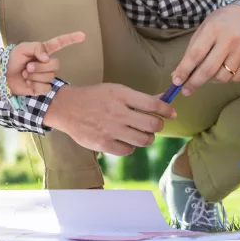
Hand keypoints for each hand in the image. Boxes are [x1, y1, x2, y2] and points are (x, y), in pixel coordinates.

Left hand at [6, 32, 84, 95]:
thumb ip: (37, 48)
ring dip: (35, 77)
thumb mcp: (23, 48)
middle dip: (40, 67)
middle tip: (27, 67)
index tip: (83, 35)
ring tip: (25, 74)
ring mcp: (46, 76)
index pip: (60, 43)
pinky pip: (46, 88)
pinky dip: (35, 86)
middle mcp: (47, 63)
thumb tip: (47, 58)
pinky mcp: (42, 88)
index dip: (72, 38)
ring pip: (50, 77)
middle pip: (56, 64)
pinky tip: (27, 83)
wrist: (2, 76)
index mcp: (44, 51)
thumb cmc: (11, 59)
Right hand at [43, 83, 176, 155]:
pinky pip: (129, 150)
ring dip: (147, 137)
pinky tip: (125, 139)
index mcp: (122, 95)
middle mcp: (118, 113)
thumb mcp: (116, 90)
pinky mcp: (104, 144)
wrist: (67, 107)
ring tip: (142, 133)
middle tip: (154, 124)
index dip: (167, 110)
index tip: (172, 113)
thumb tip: (164, 100)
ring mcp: (111, 130)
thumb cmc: (95, 97)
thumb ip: (139, 97)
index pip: (153, 105)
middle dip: (158, 125)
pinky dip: (131, 146)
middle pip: (153, 125)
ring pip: (144, 140)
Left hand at [171, 3, 239, 95]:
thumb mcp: (203, 31)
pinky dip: (228, 78)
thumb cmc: (219, 24)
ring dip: (211, 80)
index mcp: (213, 29)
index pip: (196, 54)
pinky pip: (237, 78)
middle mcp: (230, 39)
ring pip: (223, 77)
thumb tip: (178, 76)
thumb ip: (191, 52)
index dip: (185, 70)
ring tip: (209, 74)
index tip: (176, 81)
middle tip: (186, 91)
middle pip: (209, 69)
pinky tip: (225, 69)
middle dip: (194, 82)